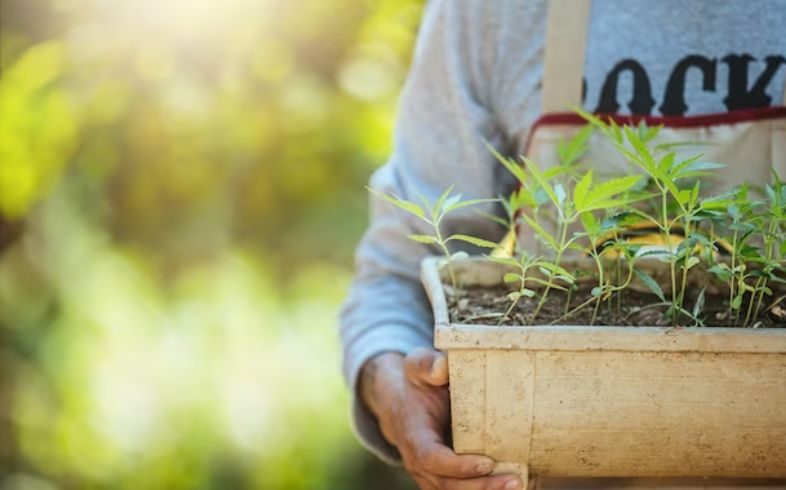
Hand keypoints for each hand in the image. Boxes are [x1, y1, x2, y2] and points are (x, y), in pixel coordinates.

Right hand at [360, 348, 521, 489]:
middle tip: (515, 480)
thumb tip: (443, 368)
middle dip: (481, 487)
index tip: (487, 462)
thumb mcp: (416, 366)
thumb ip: (427, 364)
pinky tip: (514, 486)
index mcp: (414, 435)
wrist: (402, 404)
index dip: (458, 466)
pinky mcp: (443, 479)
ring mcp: (430, 475)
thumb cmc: (416, 384)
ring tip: (519, 484)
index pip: (432, 458)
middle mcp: (419, 462)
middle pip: (448, 484)